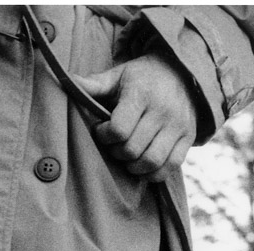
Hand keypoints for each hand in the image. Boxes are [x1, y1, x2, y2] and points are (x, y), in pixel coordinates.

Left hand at [77, 54, 197, 181]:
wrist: (183, 73)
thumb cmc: (142, 77)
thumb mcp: (118, 75)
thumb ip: (94, 84)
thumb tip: (65, 81)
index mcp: (141, 93)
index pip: (119, 129)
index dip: (104, 136)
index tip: (101, 130)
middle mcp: (162, 111)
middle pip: (133, 149)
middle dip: (116, 152)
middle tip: (113, 145)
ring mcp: (177, 126)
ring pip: (151, 162)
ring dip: (133, 167)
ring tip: (126, 158)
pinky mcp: (188, 138)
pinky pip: (170, 167)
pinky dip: (153, 174)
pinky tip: (143, 167)